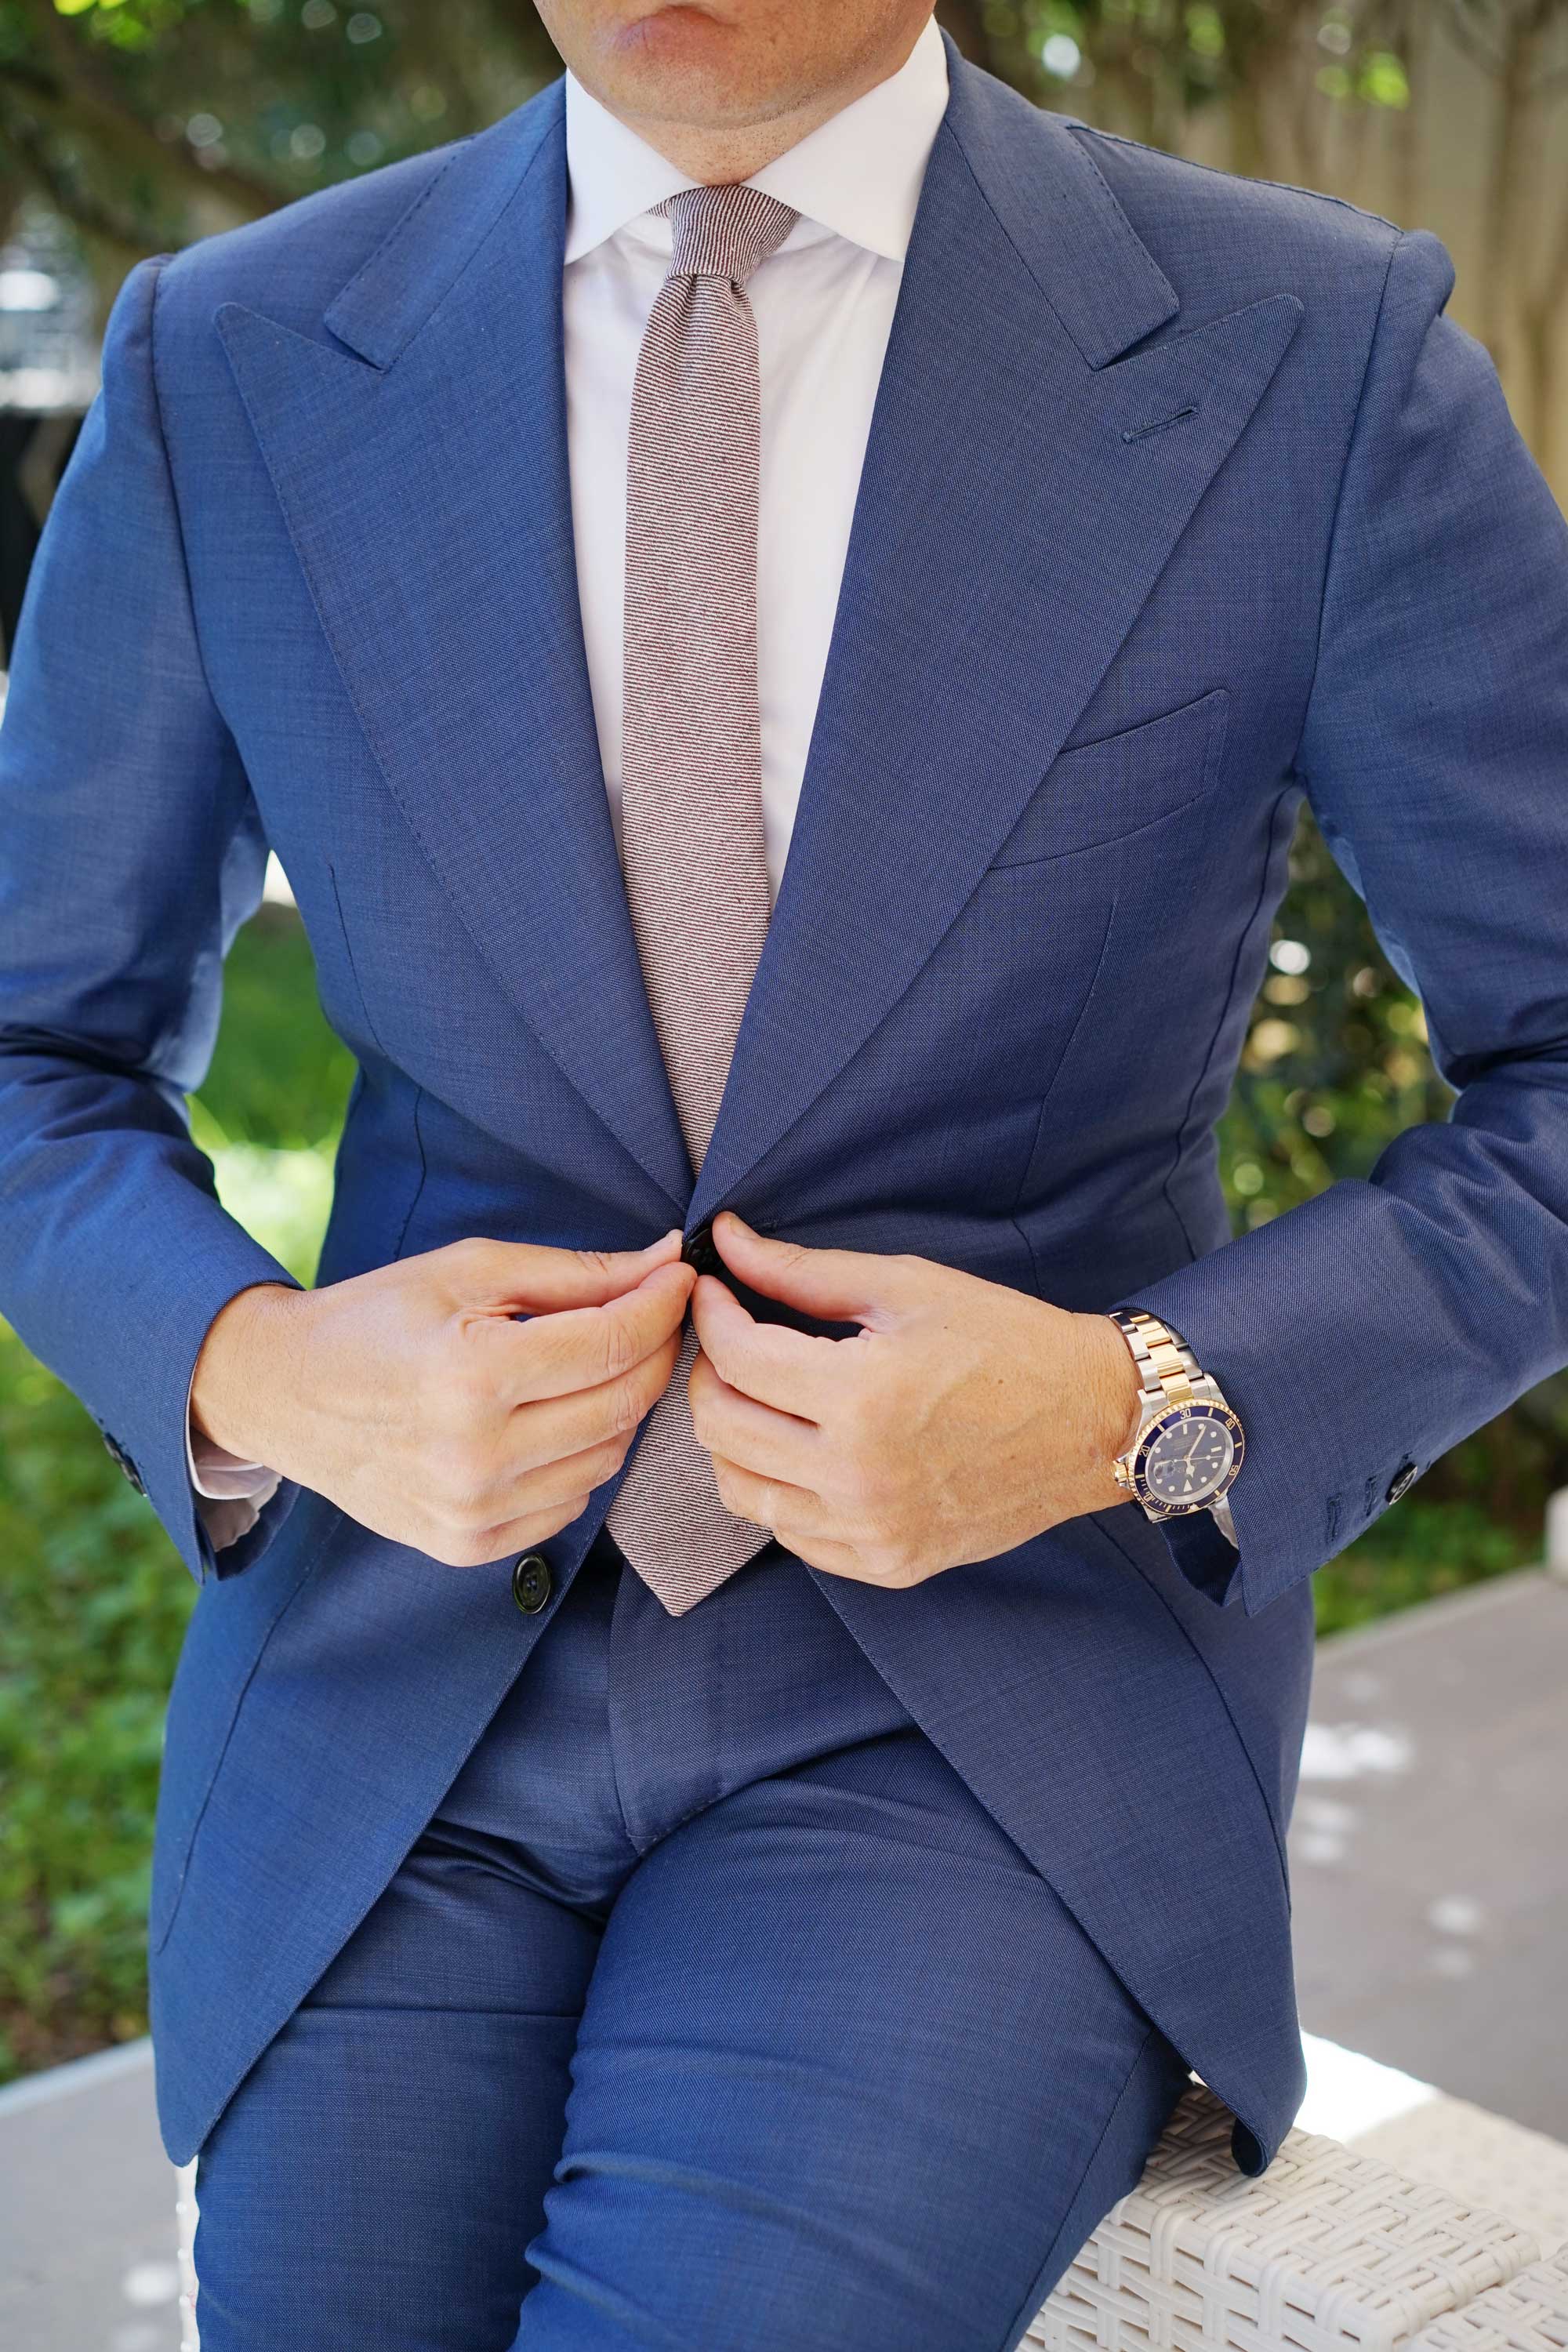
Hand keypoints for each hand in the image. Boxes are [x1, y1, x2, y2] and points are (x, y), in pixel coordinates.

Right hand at [190, 1231, 693, 1564]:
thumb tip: (662, 1261)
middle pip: (623, 1404)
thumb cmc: (375, 1318)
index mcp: (473, 1375)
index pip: (614, 1343)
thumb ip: (574, 1273)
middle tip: (654, 1314)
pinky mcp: (468, 1545)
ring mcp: (472, 1511)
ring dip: (621, 1407)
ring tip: (597, 1364)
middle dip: (654, 1351)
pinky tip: (554, 1419)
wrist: (284, 1395)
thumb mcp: (467, 1270)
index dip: (661, 1305)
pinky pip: (570, 1504)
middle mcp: (476, 1455)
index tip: (678, 1276)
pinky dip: (581, 1458)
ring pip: (607, 1459)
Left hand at [686, 1215, 1141, 1587]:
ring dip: (732, 1436)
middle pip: (722, 1428)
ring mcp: (871, 1530)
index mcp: (864, 1396)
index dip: (712, 1315)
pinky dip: (775, 1489)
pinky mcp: (887, 1564)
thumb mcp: (907, 1287)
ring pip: (740, 1490)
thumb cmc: (1006, 1341)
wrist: (1093, 1421)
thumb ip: (804, 1271)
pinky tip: (801, 1449)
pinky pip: (789, 1534)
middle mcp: (858, 1475)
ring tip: (759, 1396)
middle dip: (709, 1373)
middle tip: (731, 1341)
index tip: (715, 1291)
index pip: (737, 1359)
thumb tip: (727, 1240)